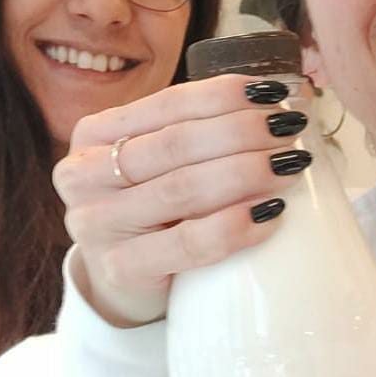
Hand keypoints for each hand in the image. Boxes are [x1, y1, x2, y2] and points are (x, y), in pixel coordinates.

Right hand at [53, 75, 311, 326]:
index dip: (225, 96)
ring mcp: (96, 224)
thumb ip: (198, 132)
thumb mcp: (158, 165)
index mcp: (95, 134)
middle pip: (177, 144)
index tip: (274, 93)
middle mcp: (84, 175)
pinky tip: (271, 214)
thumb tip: (277, 99)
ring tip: (290, 165)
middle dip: (243, 132)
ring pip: (184, 189)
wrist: (122, 284)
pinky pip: (190, 243)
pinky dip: (236, 226)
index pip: (168, 104)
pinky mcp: (120, 269)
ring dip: (247, 173)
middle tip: (290, 129)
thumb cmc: (154, 213)